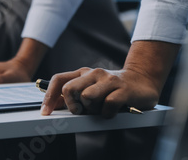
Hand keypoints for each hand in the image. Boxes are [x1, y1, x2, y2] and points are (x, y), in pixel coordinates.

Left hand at [41, 67, 158, 117]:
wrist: (142, 81)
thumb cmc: (112, 88)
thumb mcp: (90, 88)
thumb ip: (73, 95)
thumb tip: (54, 104)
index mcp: (83, 73)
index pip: (58, 80)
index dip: (49, 97)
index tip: (46, 112)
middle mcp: (94, 73)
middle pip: (69, 89)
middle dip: (73, 106)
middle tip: (83, 111)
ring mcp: (109, 80)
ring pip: (87, 97)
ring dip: (92, 110)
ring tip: (101, 108)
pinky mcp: (123, 90)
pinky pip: (107, 105)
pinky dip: (108, 113)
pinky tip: (113, 111)